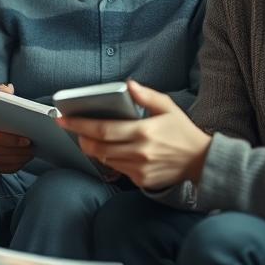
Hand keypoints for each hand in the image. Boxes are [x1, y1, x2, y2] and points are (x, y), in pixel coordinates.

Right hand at [0, 84, 33, 173]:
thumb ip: (1, 95)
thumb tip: (8, 88)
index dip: (12, 140)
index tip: (28, 138)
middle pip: (6, 151)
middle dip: (23, 148)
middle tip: (37, 142)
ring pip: (12, 160)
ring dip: (25, 155)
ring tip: (37, 147)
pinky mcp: (0, 168)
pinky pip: (13, 167)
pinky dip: (23, 161)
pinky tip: (31, 154)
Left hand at [61, 80, 211, 190]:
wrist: (202, 161)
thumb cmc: (183, 132)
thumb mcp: (168, 107)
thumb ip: (146, 95)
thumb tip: (128, 84)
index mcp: (143, 132)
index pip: (102, 129)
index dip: (79, 124)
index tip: (63, 119)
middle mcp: (139, 152)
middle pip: (97, 147)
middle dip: (81, 138)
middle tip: (73, 129)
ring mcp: (139, 168)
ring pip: (104, 159)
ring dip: (93, 149)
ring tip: (90, 137)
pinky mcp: (141, 180)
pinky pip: (117, 169)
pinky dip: (110, 159)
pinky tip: (111, 150)